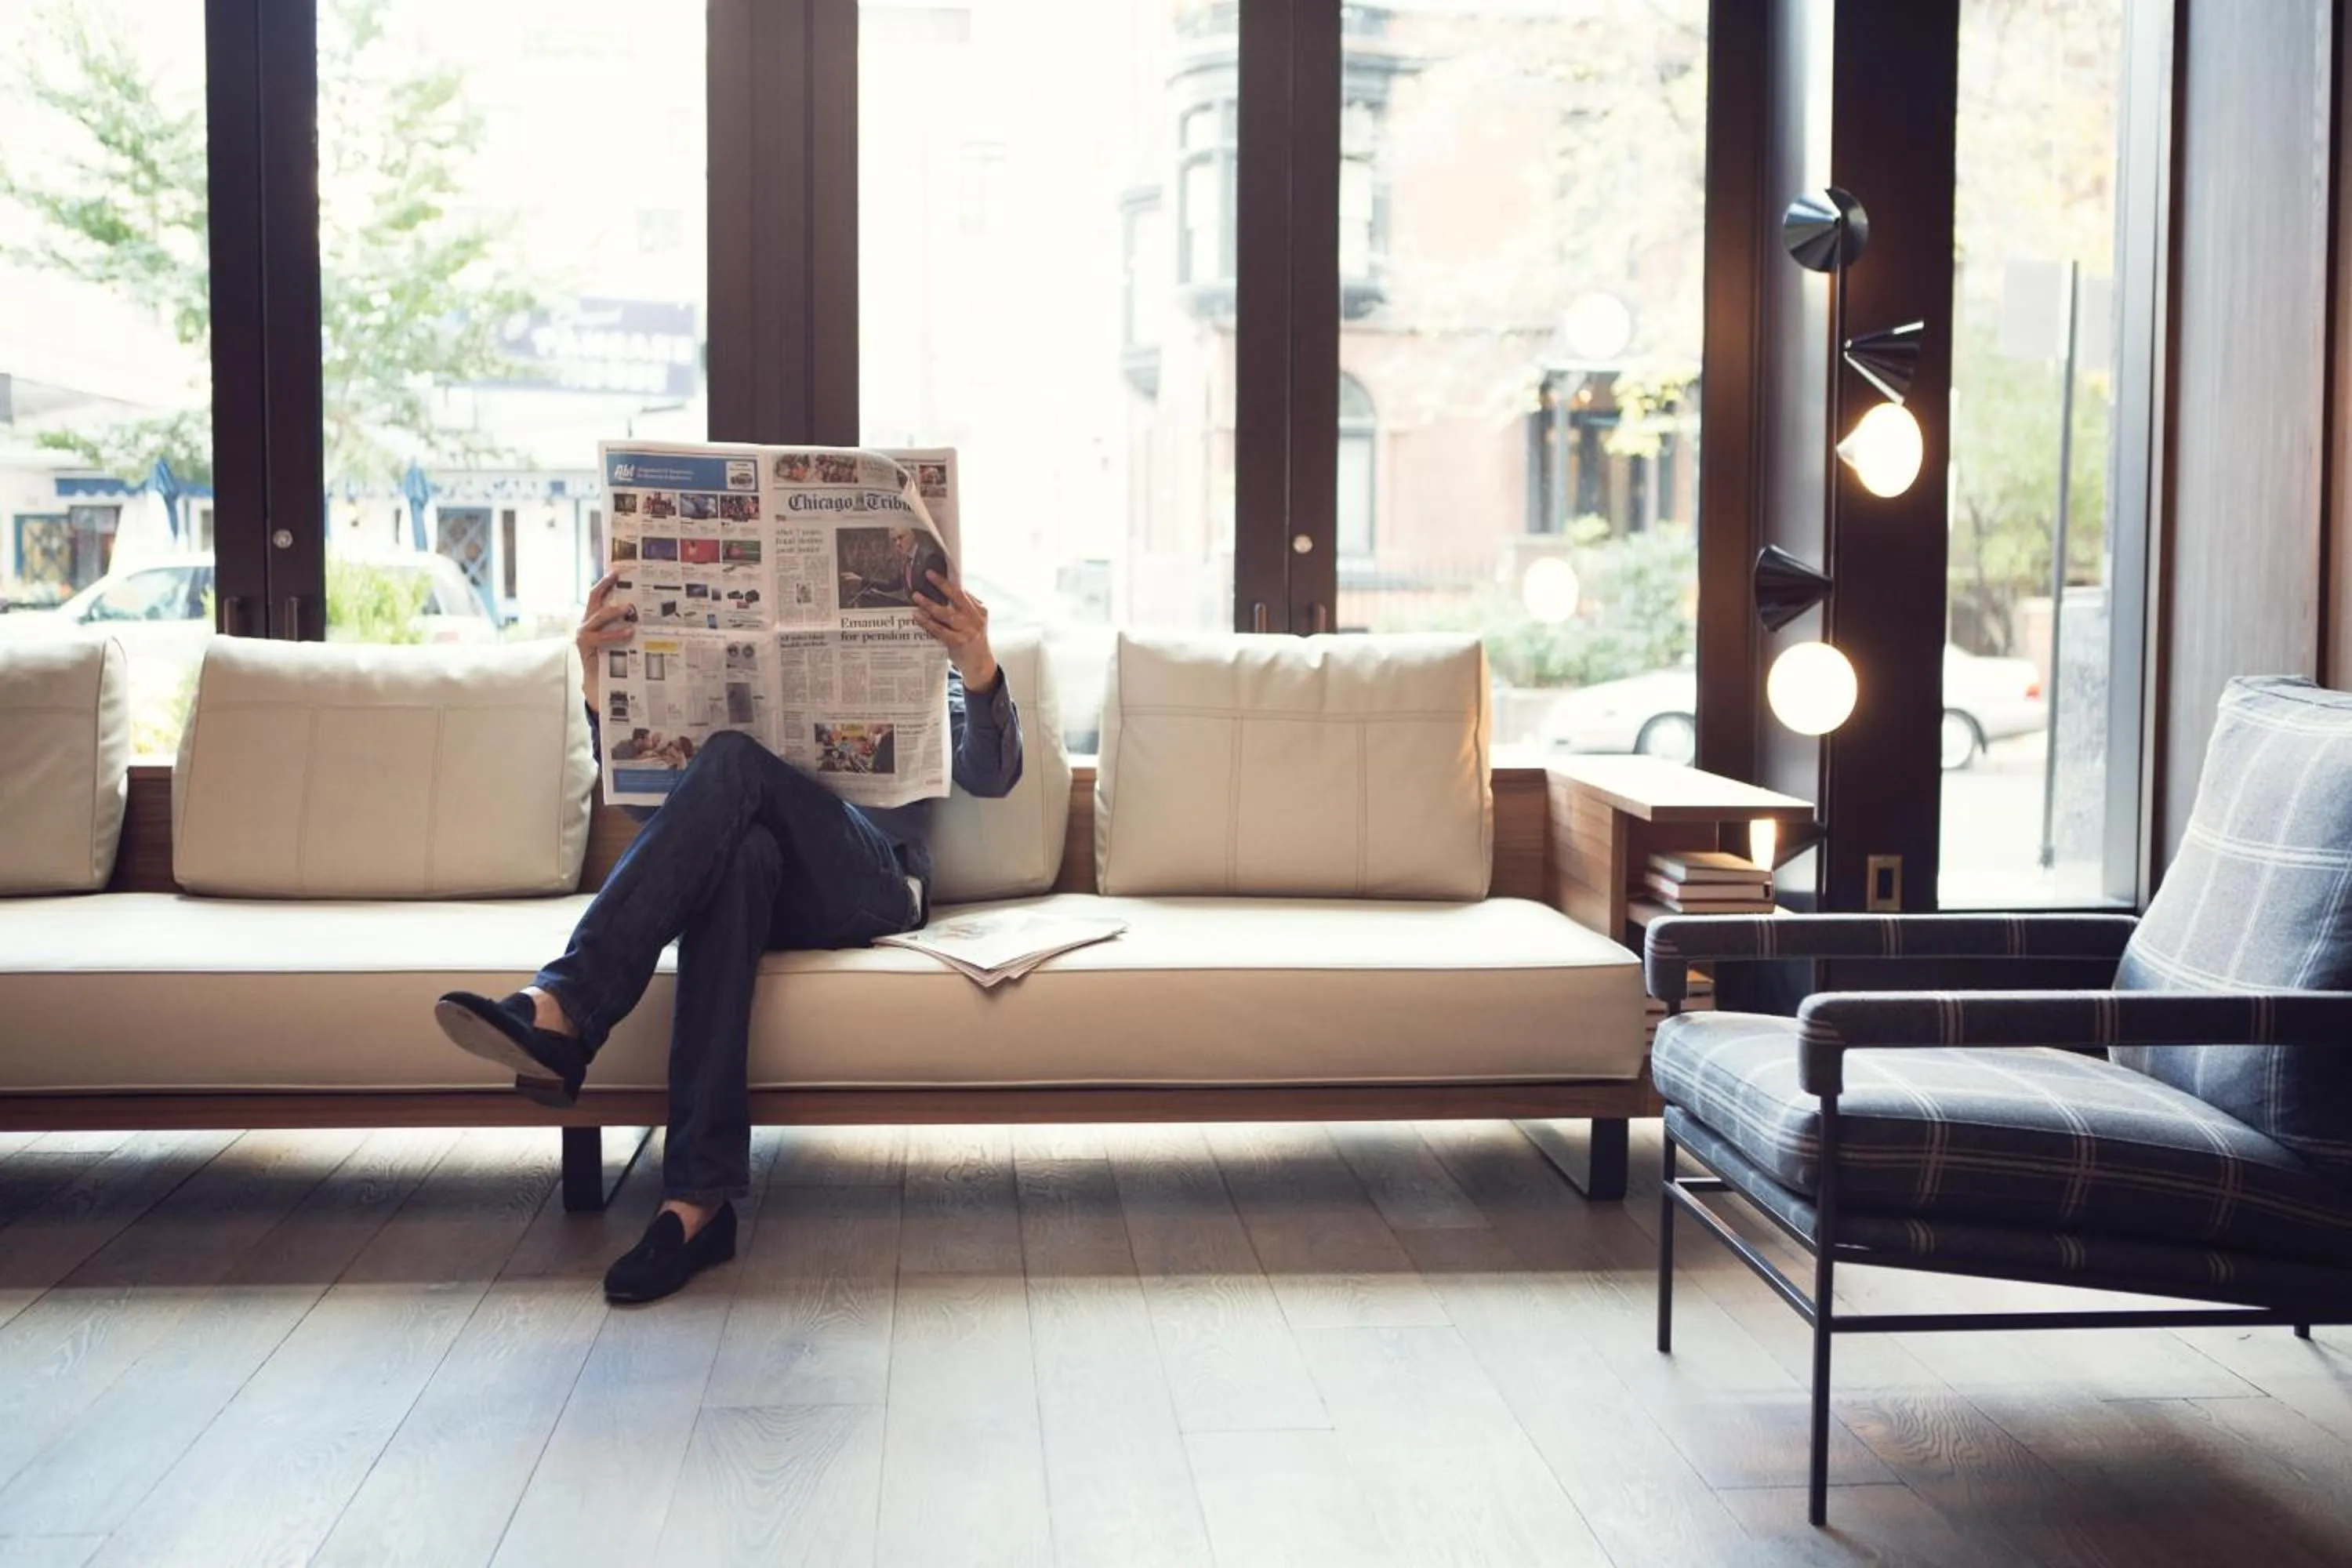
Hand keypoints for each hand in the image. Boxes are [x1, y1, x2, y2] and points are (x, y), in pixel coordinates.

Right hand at [575, 571, 635, 704]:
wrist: (598, 682)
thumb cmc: (611, 656)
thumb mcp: (618, 636)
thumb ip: (624, 623)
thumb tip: (645, 610)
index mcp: (593, 617)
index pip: (598, 593)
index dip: (606, 580)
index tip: (618, 569)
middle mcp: (586, 621)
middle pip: (595, 597)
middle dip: (606, 585)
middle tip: (622, 578)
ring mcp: (584, 633)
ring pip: (600, 615)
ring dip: (615, 610)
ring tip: (630, 608)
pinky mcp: (586, 646)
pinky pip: (602, 637)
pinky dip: (616, 634)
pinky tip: (630, 632)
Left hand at [912, 571, 995, 689]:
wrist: (980, 664)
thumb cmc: (973, 640)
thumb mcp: (975, 621)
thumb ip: (965, 608)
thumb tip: (947, 590)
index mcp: (980, 610)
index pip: (964, 591)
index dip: (950, 581)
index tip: (937, 572)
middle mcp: (975, 618)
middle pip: (958, 597)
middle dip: (942, 584)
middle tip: (928, 574)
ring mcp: (967, 630)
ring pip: (946, 613)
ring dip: (930, 604)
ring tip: (917, 596)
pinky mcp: (958, 642)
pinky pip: (939, 630)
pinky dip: (927, 622)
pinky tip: (918, 616)